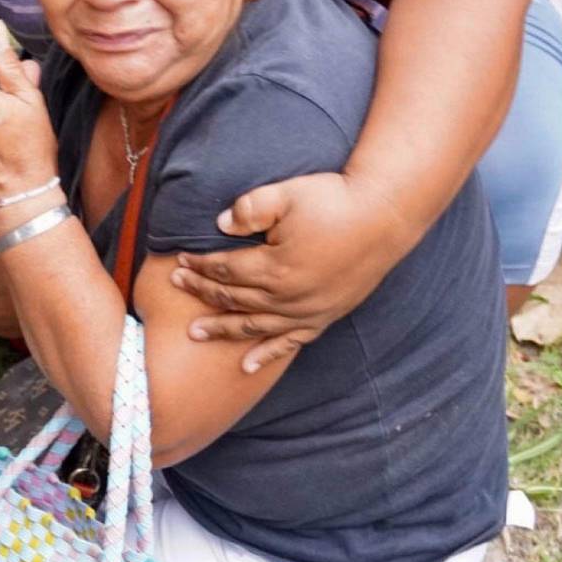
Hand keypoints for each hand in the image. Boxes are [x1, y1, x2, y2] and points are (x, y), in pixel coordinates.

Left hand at [169, 171, 415, 372]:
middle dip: (202, 294)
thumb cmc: (335, 200)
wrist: (386, 215)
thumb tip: (220, 224)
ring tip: (194, 334)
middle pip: (234, 298)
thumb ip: (250, 207)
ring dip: (222, 329)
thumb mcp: (287, 194)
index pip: (225, 270)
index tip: (178, 262)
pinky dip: (266, 355)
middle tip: (175, 289)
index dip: (199, 267)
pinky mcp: (325, 316)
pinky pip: (290, 343)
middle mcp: (288, 297)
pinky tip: (245, 366)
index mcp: (275, 267)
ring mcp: (307, 311)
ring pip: (254, 326)